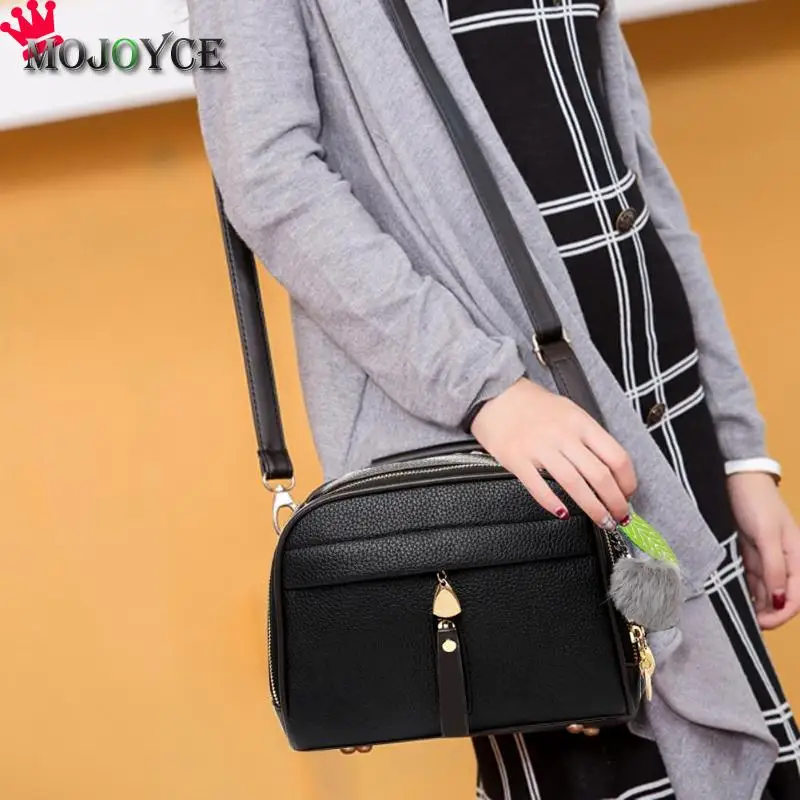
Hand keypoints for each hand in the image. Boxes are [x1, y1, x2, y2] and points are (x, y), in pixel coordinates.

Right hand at [470, 377, 636, 528]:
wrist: (494, 394)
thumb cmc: (532, 404)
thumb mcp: (569, 411)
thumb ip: (587, 436)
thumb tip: (609, 468)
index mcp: (580, 422)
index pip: (616, 456)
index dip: (627, 481)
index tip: (628, 494)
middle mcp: (563, 435)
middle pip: (599, 475)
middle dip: (614, 502)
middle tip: (619, 516)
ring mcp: (539, 448)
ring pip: (574, 485)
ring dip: (592, 508)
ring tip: (601, 520)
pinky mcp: (517, 459)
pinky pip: (539, 487)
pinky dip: (553, 504)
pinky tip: (562, 513)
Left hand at [727, 472, 799, 629]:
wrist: (741, 479)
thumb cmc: (756, 503)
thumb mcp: (765, 535)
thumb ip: (774, 567)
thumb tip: (781, 600)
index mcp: (798, 557)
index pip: (795, 597)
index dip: (781, 615)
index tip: (762, 623)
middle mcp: (787, 560)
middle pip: (784, 597)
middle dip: (770, 613)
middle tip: (750, 623)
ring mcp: (770, 557)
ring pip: (769, 590)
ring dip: (760, 604)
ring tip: (744, 615)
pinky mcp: (755, 552)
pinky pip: (756, 578)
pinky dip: (751, 590)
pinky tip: (741, 599)